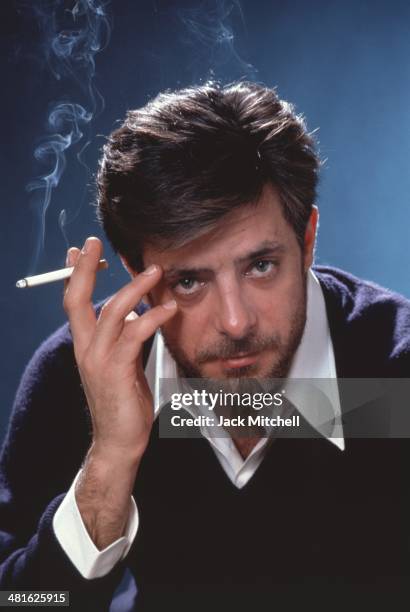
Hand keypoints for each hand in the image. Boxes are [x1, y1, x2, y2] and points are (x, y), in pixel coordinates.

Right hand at [63, 236, 177, 462]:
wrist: (119, 441)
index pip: (73, 302)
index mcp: (85, 345)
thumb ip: (124, 337)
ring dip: (135, 288)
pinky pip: (134, 335)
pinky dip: (153, 318)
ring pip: (112, 312)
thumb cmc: (123, 401)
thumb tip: (134, 313)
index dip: (75, 274)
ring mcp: (98, 360)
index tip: (80, 251)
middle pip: (76, 299)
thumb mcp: (121, 362)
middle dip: (85, 268)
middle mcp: (86, 349)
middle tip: (95, 244)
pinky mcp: (116, 371)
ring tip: (155, 272)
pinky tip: (168, 309)